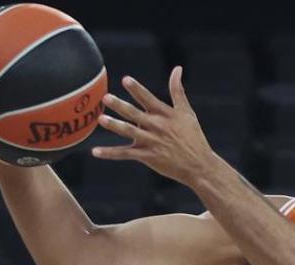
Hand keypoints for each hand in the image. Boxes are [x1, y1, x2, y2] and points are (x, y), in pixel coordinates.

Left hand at [92, 66, 218, 186]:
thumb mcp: (187, 112)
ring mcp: (152, 142)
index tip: (126, 80)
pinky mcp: (148, 157)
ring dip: (115, 126)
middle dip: (120, 106)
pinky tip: (95, 152)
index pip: (148, 99)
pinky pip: (125, 154)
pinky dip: (110, 153)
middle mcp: (157, 127)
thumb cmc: (193, 137)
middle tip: (106, 98)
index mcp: (165, 114)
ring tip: (101, 119)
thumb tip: (177, 69)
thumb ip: (178, 91)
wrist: (199, 165)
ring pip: (129, 132)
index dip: (137, 89)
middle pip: (135, 114)